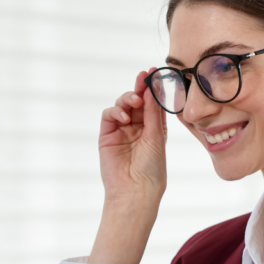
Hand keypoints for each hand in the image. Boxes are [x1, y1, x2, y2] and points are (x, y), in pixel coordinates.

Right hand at [98, 68, 167, 203]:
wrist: (135, 191)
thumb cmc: (152, 169)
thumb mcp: (156, 137)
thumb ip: (152, 113)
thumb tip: (151, 90)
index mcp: (153, 128)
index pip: (152, 104)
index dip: (153, 89)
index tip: (154, 73)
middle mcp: (137, 128)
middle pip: (137, 101)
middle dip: (139, 88)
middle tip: (143, 76)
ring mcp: (121, 131)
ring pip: (122, 105)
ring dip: (128, 98)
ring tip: (134, 101)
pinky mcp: (107, 136)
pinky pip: (109, 116)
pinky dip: (116, 112)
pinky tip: (124, 117)